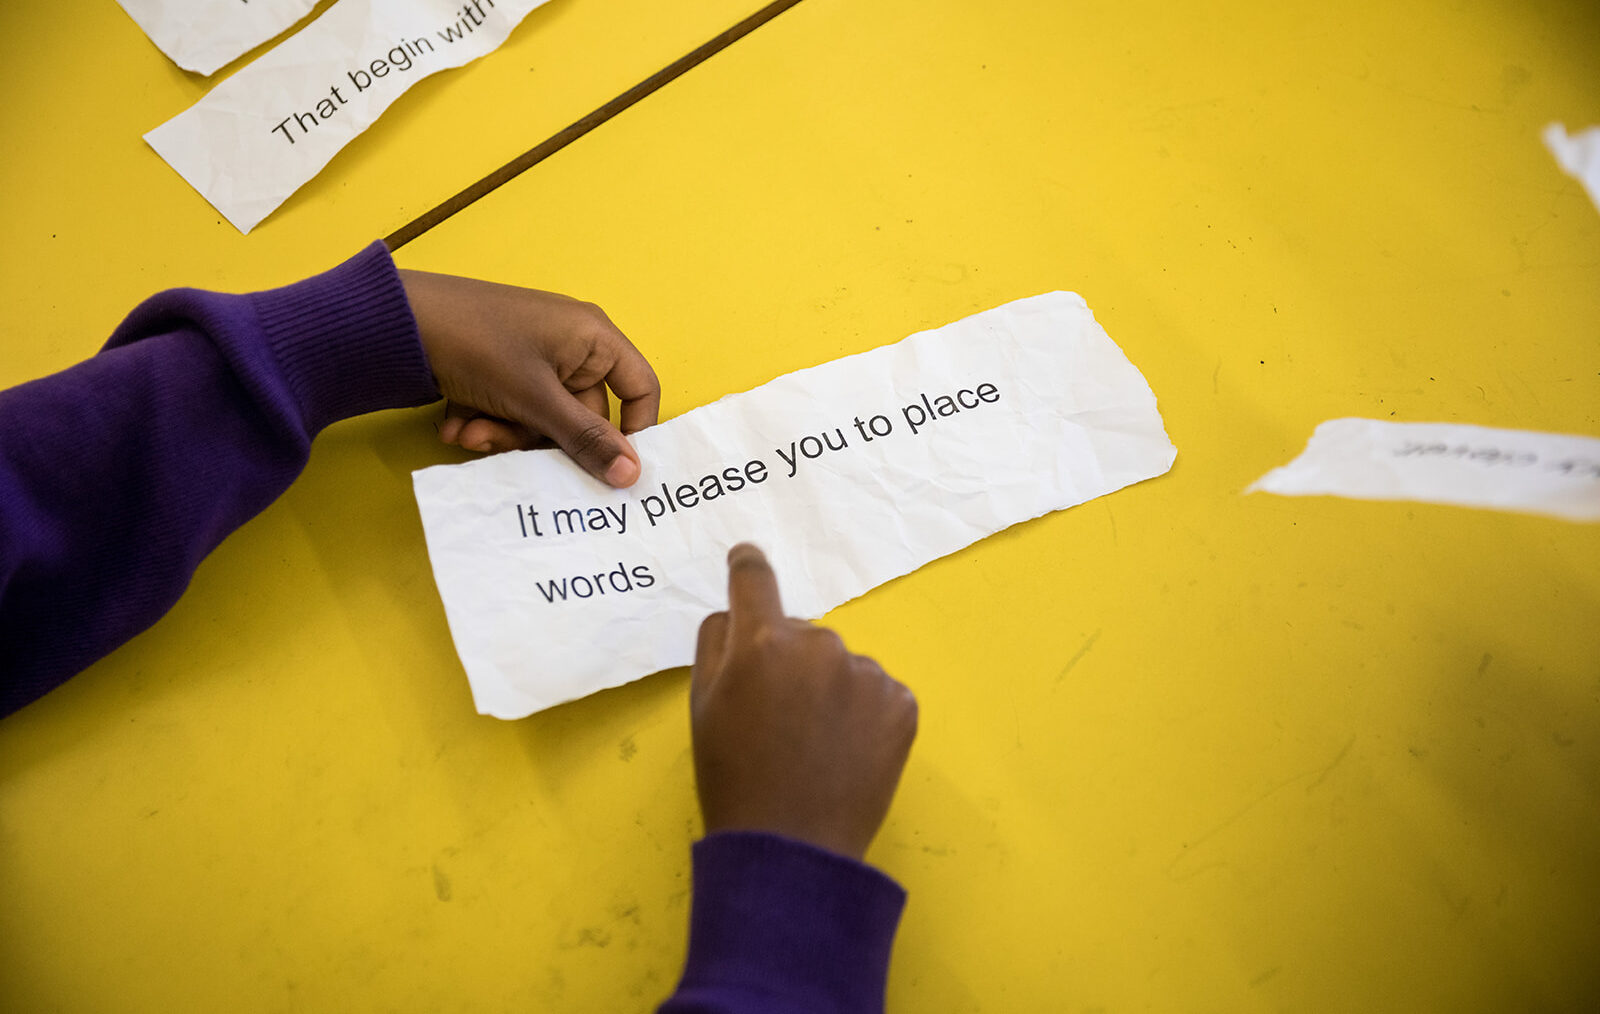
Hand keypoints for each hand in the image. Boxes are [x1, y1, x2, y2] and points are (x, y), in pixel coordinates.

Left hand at [398, 270, 659, 486]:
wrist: (396, 321)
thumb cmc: (479, 344)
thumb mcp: (535, 399)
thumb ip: (585, 439)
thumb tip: (632, 475)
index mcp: (593, 337)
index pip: (640, 387)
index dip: (635, 430)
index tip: (616, 468)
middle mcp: (571, 345)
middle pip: (582, 415)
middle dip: (539, 438)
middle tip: (506, 447)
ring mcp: (534, 356)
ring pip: (542, 419)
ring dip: (506, 434)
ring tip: (469, 433)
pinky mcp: (502, 368)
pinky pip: (514, 408)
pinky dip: (487, 420)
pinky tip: (456, 422)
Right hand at [690, 544, 917, 859]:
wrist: (793, 848)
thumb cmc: (734, 779)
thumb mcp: (701, 707)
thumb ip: (715, 643)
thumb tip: (735, 610)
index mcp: (763, 641)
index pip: (754, 579)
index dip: (747, 567)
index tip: (747, 559)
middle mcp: (820, 646)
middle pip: (800, 634)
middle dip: (787, 660)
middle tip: (776, 718)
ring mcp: (868, 675)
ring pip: (841, 665)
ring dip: (828, 689)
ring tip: (813, 745)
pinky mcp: (902, 706)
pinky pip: (877, 693)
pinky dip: (863, 715)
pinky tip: (845, 753)